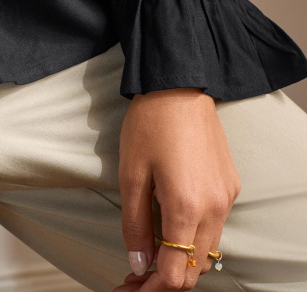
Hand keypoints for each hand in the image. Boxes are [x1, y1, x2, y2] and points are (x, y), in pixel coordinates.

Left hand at [113, 88, 240, 290]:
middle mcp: (215, 207)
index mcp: (186, 207)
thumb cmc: (150, 125)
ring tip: (151, 254)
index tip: (129, 288)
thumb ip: (135, 226)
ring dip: (181, 260)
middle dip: (165, 281)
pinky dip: (194, 237)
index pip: (175, 274)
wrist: (179, 87)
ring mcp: (227, 196)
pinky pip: (215, 225)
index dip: (150, 290)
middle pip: (194, 269)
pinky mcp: (230, 184)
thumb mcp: (131, 175)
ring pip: (207, 250)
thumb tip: (139, 265)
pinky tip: (171, 225)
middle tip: (135, 277)